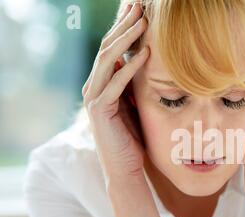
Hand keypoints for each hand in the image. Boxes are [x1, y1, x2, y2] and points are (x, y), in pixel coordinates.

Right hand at [82, 3, 149, 183]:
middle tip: (138, 6)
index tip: (137, 10)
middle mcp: (93, 87)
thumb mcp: (133, 103)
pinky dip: (130, 68)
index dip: (122, 28)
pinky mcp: (100, 111)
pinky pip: (115, 84)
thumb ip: (132, 83)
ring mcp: (94, 98)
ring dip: (125, 39)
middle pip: (106, 47)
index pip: (110, 49)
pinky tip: (145, 55)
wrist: (124, 168)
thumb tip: (143, 59)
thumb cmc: (132, 137)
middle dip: (122, 25)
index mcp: (101, 83)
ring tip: (142, 22)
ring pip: (107, 60)